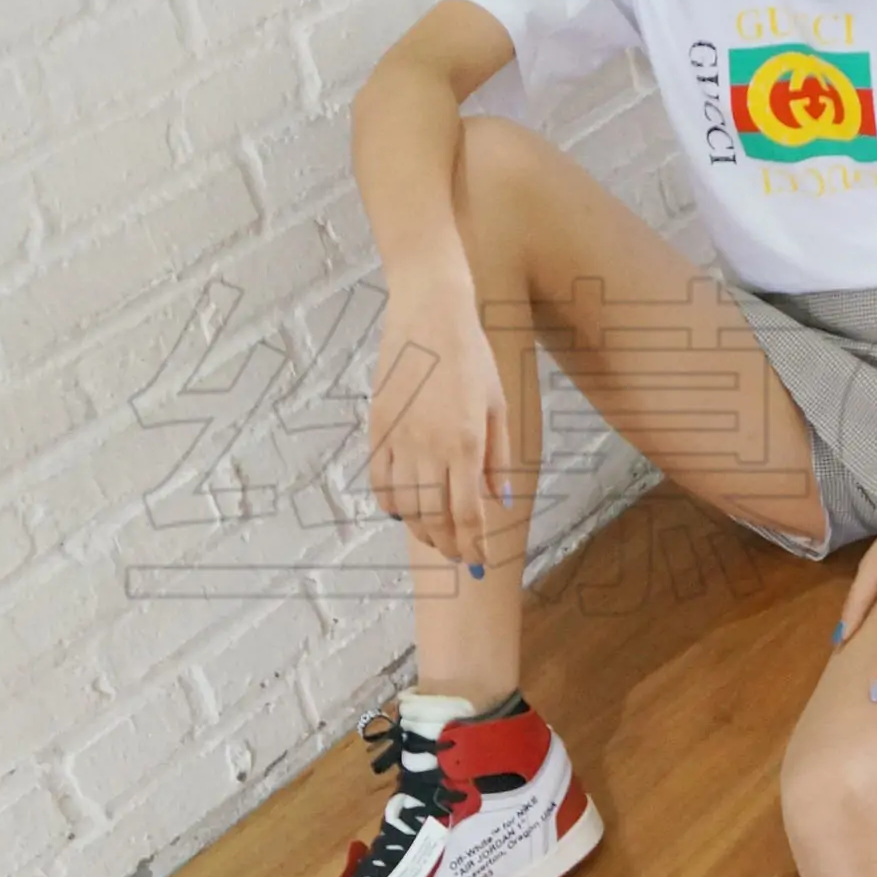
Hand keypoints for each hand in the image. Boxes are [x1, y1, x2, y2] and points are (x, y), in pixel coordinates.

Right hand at [367, 275, 512, 571]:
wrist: (429, 315)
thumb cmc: (472, 356)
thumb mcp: (498, 405)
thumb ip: (499, 459)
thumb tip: (499, 502)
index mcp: (466, 444)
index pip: (467, 515)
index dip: (472, 545)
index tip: (477, 561)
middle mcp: (430, 448)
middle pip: (434, 519)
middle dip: (447, 546)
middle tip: (457, 556)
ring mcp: (399, 439)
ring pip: (405, 505)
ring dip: (420, 529)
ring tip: (435, 536)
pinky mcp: (377, 428)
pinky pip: (379, 481)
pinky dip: (391, 503)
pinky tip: (404, 509)